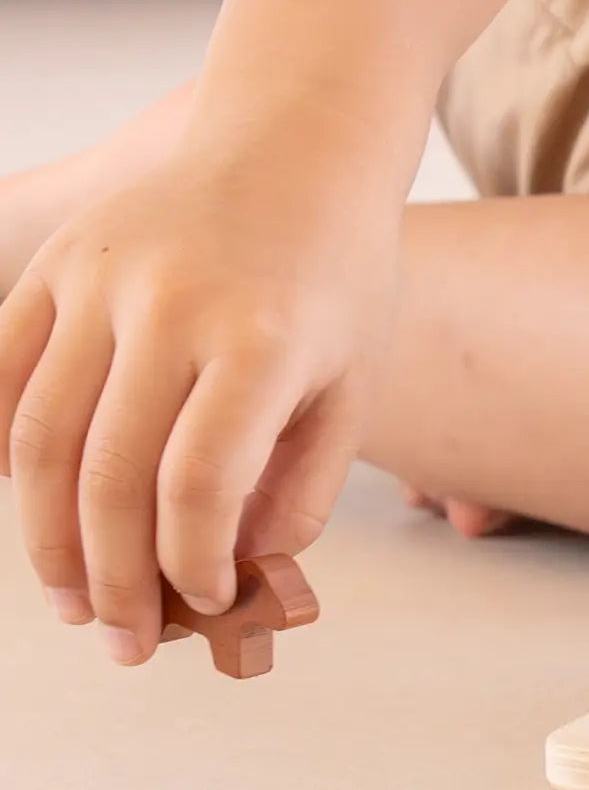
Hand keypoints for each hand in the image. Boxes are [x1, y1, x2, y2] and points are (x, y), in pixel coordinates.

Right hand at [0, 153, 393, 662]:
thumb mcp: (353, 389)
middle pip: (108, 475)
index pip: (198, 487)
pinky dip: (9, 451)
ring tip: (73, 600)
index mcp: (259, 342)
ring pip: (42, 437)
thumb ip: (298, 491)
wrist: (295, 148)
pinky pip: (5, 373)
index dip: (190, 565)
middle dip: (112, 579)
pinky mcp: (59, 266)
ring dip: (47, 536)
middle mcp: (169, 307)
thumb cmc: (338, 281)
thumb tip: (235, 580)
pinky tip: (35, 506)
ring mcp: (101, 280)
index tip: (204, 603)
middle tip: (125, 640)